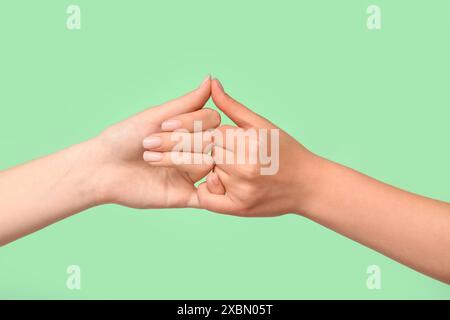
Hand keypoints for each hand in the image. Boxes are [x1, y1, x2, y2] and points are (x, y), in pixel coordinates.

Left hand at [90, 76, 219, 208]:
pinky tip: (181, 180)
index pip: (212, 119)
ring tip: (149, 159)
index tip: (163, 125)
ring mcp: (192, 174)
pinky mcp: (187, 196)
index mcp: (190, 130)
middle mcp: (195, 150)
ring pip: (207, 164)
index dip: (190, 122)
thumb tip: (211, 79)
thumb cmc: (125, 138)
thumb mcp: (156, 116)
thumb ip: (188, 102)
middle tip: (148, 144)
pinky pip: (209, 195)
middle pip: (211, 141)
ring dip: (177, 160)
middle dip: (179, 141)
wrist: (102, 168)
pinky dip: (206, 188)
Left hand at [196, 79, 321, 215]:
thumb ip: (233, 106)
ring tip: (240, 171)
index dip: (223, 136)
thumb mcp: (263, 125)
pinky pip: (207, 198)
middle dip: (219, 152)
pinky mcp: (238, 209)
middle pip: (211, 152)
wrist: (308, 185)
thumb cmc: (286, 151)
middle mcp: (246, 167)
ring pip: (209, 172)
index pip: (216, 133)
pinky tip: (224, 185)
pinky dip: (209, 192)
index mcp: (252, 143)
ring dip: (217, 171)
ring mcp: (242, 190)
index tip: (234, 140)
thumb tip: (212, 82)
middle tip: (237, 157)